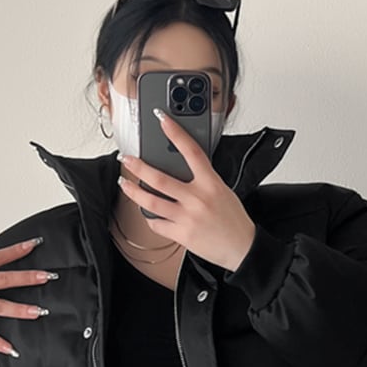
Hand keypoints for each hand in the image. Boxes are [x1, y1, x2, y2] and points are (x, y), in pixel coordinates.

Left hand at [117, 109, 255, 271]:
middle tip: (127, 159)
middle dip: (138, 167)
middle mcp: (197, 199)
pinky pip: (157, 225)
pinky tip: (147, 214)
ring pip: (151, 202)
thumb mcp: (223, 191)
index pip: (191, 151)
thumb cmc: (233, 220)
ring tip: (125, 184)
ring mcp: (187, 217)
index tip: (162, 119)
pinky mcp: (182, 235)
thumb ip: (203, 181)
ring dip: (134, 192)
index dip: (175, 133)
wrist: (241, 247)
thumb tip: (181, 171)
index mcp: (211, 183)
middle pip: (160, 179)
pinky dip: (150, 219)